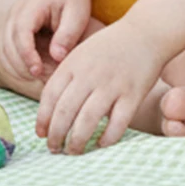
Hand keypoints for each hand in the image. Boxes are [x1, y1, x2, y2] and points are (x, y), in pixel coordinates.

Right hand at [2, 0, 90, 81]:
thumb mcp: (77, 15)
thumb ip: (67, 35)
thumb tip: (57, 56)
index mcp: (31, 7)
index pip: (21, 32)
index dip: (26, 54)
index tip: (37, 71)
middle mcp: (16, 13)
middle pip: (8, 43)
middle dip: (22, 65)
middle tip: (44, 79)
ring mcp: (12, 20)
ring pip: (5, 49)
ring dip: (19, 67)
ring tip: (42, 77)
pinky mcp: (14, 28)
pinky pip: (9, 50)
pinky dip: (18, 63)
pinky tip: (35, 72)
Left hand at [36, 19, 163, 153]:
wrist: (144, 33)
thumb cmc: (109, 46)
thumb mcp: (80, 54)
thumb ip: (67, 75)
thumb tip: (52, 106)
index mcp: (72, 64)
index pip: (50, 96)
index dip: (43, 118)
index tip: (40, 133)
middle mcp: (88, 75)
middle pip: (65, 111)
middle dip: (56, 134)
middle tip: (53, 149)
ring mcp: (111, 86)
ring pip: (87, 120)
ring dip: (77, 141)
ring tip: (72, 152)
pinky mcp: (133, 95)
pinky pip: (117, 123)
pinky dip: (107, 138)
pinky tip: (100, 145)